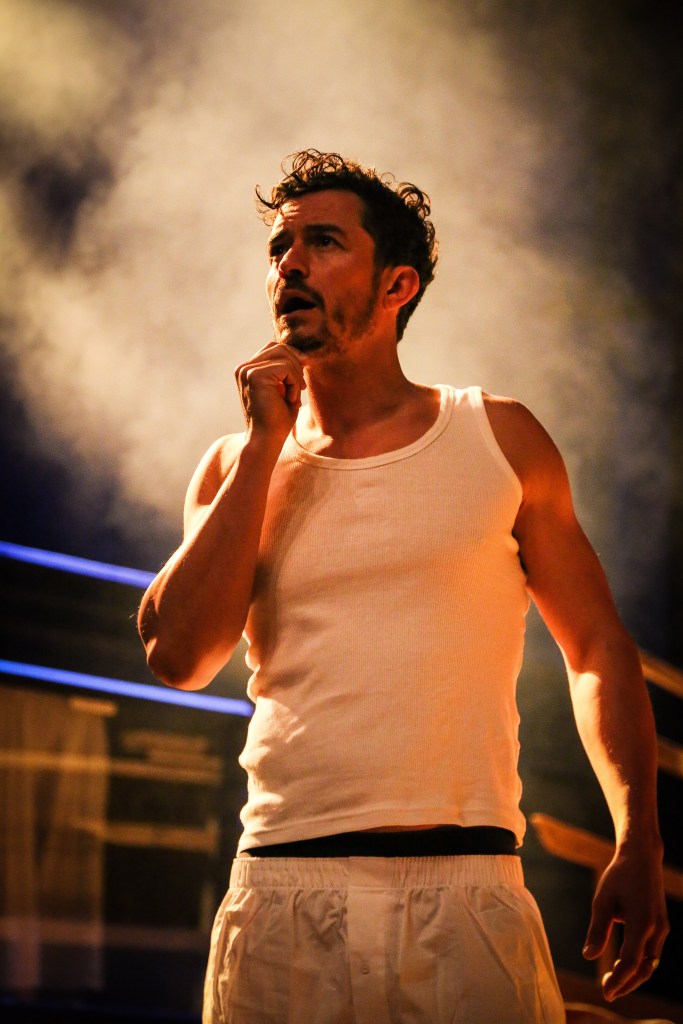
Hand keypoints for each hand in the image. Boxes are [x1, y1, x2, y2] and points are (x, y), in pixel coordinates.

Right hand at [235, 341, 306, 445]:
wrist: (266, 441)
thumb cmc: (277, 421)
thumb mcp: (284, 390)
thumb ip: (288, 372)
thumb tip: (303, 355)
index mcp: (247, 371)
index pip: (273, 349)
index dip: (293, 358)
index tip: (302, 380)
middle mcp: (243, 368)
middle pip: (279, 348)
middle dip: (297, 364)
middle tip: (302, 387)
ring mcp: (247, 370)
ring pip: (284, 355)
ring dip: (296, 376)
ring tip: (294, 396)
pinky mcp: (254, 375)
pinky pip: (286, 367)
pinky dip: (295, 383)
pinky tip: (291, 399)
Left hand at [582, 846, 668, 1000]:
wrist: (641, 857)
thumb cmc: (618, 876)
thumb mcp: (602, 900)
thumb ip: (597, 930)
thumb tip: (588, 956)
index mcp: (642, 922)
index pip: (631, 962)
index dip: (618, 980)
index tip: (605, 991)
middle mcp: (657, 929)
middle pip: (644, 969)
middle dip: (627, 984)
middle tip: (606, 991)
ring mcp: (662, 928)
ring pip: (651, 963)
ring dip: (634, 976)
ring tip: (612, 981)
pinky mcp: (662, 925)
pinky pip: (653, 953)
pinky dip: (639, 964)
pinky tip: (623, 964)